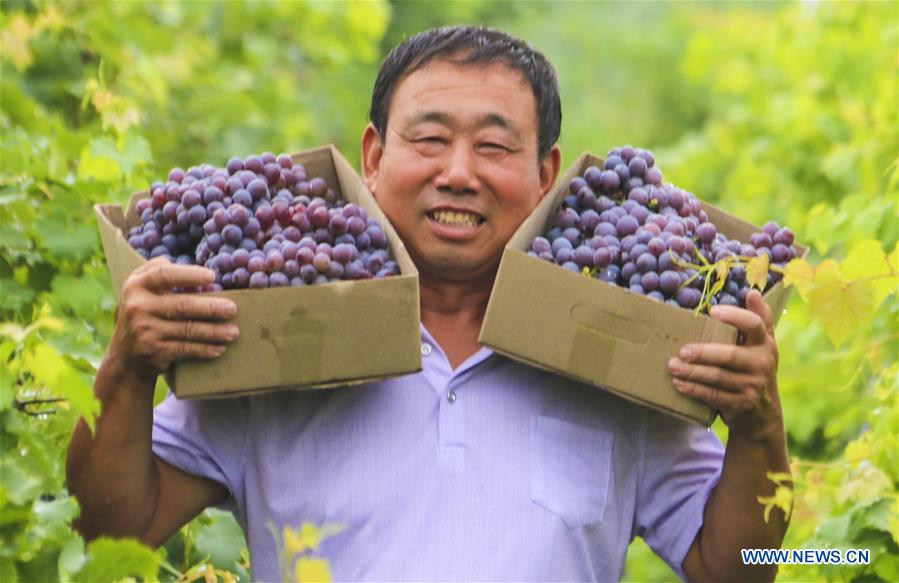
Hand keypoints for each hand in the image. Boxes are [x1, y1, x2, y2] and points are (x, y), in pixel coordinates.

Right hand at [108, 257, 238, 382]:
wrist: (125, 355)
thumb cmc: (144, 313)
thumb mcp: (142, 289)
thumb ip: (161, 272)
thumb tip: (195, 271)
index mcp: (136, 285)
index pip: (164, 275)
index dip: (189, 275)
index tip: (212, 277)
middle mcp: (138, 307)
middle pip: (182, 305)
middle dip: (211, 307)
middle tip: (232, 308)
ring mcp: (145, 331)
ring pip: (188, 330)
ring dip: (214, 332)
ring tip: (233, 332)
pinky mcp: (153, 352)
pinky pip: (185, 349)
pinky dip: (205, 349)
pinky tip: (220, 348)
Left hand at [667, 289, 781, 439]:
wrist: (762, 411)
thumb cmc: (754, 367)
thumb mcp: (762, 344)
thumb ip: (758, 318)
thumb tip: (753, 292)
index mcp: (765, 344)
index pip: (754, 325)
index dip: (734, 317)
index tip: (712, 312)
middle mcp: (762, 364)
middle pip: (730, 355)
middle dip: (703, 353)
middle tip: (682, 351)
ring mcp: (752, 386)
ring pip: (717, 377)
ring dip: (692, 372)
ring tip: (672, 366)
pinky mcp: (740, 404)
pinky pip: (713, 396)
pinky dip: (694, 390)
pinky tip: (678, 384)